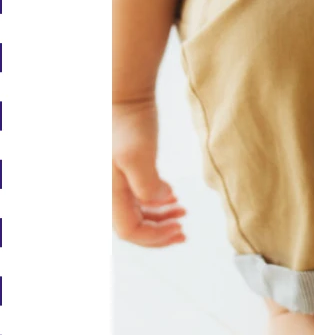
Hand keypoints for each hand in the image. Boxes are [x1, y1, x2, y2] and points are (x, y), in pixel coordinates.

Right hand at [113, 97, 186, 246]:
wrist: (124, 97)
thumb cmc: (128, 124)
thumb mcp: (137, 154)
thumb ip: (146, 184)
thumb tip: (160, 200)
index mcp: (109, 193)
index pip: (129, 231)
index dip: (155, 237)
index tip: (180, 230)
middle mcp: (108, 191)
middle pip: (132, 226)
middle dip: (159, 232)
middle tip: (183, 231)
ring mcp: (115, 181)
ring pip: (136, 211)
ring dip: (159, 217)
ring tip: (182, 212)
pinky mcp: (124, 170)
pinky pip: (137, 196)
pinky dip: (155, 201)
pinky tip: (172, 197)